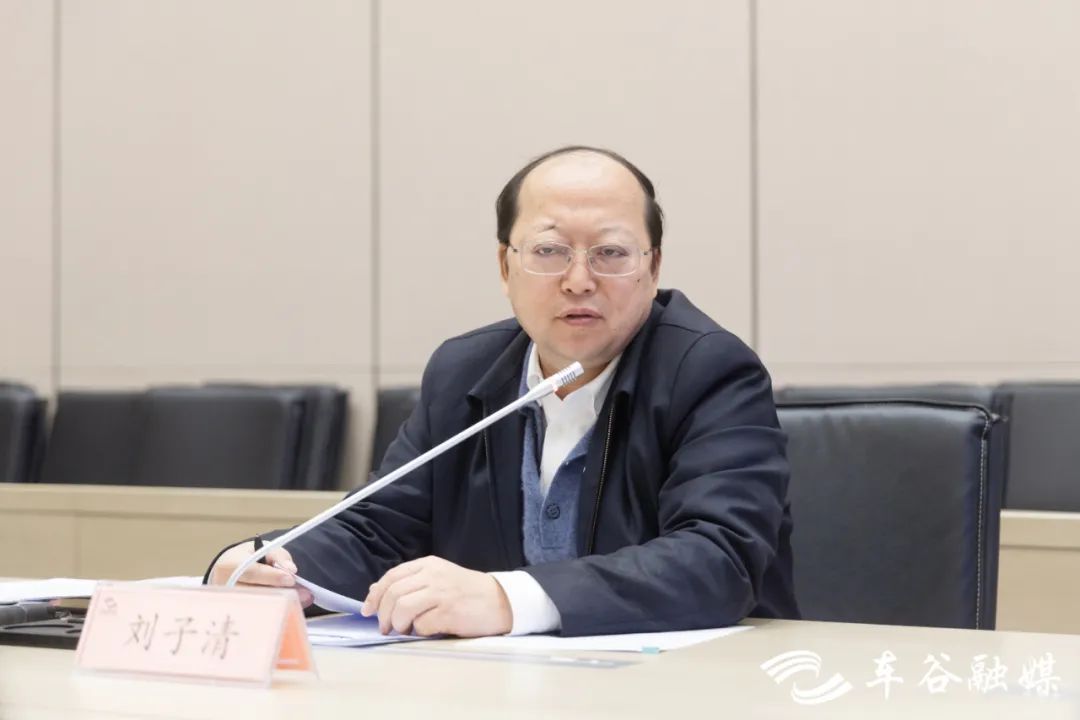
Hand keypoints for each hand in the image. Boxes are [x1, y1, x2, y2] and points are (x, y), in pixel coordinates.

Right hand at [207, 541, 312, 607]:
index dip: (272, 577)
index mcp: (229, 565)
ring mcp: (231, 605)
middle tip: (305, 593)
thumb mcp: (264, 548)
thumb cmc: (249, 558)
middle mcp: (226, 587)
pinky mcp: (239, 615)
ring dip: (284, 603)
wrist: (230, 570)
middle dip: (282, 592)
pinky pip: (261, 615)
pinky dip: (280, 611)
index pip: (251, 572)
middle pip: (256, 593)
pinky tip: (296, 607)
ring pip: (260, 607)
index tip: (291, 579)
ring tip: (305, 599)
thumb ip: (278, 556)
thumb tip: (291, 570)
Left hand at [360, 556, 511, 636]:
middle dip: (383, 614)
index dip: (375, 595)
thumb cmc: (466, 591)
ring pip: (403, 608)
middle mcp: (433, 575)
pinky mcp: (450, 612)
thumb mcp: (437, 577)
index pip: (391, 577)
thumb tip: (375, 590)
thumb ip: (409, 581)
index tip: (368, 611)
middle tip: (385, 628)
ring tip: (404, 630)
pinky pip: (422, 625)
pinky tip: (428, 630)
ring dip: (398, 624)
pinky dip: (419, 631)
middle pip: (393, 593)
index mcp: (428, 564)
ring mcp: (442, 593)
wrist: (500, 600)